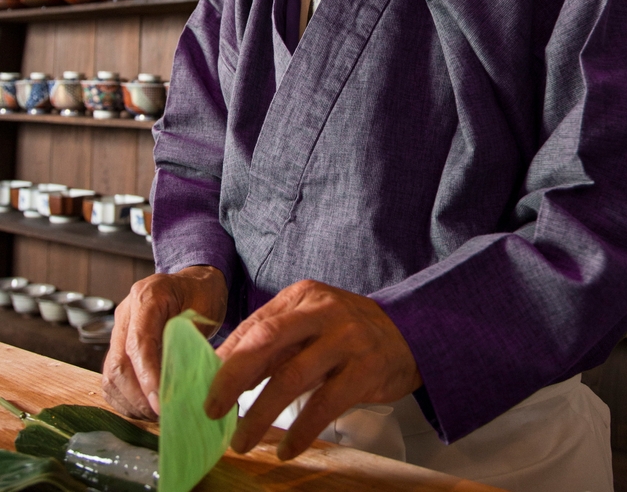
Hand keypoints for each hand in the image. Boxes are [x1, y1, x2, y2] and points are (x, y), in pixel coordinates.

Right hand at [102, 265, 226, 419]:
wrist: (193, 284)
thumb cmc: (202, 295)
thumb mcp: (204, 310)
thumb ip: (189, 341)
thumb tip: (180, 384)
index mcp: (147, 296)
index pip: (139, 343)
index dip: (148, 377)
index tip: (161, 403)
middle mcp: (126, 313)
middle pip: (119, 363)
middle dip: (138, 397)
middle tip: (162, 414)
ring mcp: (118, 330)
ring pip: (111, 375)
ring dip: (131, 402)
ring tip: (157, 414)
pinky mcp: (117, 346)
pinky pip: (112, 379)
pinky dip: (125, 400)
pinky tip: (145, 408)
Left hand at [205, 279, 420, 459]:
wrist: (411, 333)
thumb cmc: (349, 331)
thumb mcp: (312, 322)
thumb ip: (276, 342)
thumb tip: (226, 371)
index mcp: (302, 296)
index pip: (255, 324)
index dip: (226, 357)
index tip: (202, 385)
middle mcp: (322, 311)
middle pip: (266, 341)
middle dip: (232, 377)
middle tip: (211, 409)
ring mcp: (346, 338)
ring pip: (291, 377)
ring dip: (260, 413)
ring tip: (241, 440)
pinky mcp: (365, 368)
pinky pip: (325, 404)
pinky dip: (302, 430)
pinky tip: (287, 449)